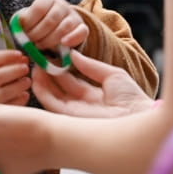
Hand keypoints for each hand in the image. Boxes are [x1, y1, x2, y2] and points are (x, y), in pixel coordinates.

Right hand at [0, 50, 32, 105]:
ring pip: (2, 94)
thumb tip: (23, 59)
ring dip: (17, 86)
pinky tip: (25, 94)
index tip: (19, 54)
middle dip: (13, 71)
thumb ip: (6, 61)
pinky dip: (18, 100)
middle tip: (25, 68)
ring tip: (27, 81)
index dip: (6, 56)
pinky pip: (7, 106)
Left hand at [15, 0, 87, 51]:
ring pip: (63, 28)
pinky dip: (72, 39)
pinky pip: (80, 32)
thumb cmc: (39, 24)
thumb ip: (21, 22)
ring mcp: (74, 16)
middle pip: (50, 20)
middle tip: (30, 42)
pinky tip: (63, 44)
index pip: (39, 8)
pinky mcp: (82, 28)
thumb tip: (17, 27)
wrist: (58, 28)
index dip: (29, 22)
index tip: (23, 32)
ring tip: (40, 45)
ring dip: (49, 40)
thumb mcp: (27, 19)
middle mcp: (62, 5)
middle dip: (37, 34)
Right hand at [31, 51, 153, 118]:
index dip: (60, 70)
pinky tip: (37, 79)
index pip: (71, 82)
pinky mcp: (70, 118)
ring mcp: (75, 114)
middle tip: (38, 60)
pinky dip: (42, 92)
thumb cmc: (131, 97)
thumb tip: (73, 54)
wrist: (137, 116)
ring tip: (34, 66)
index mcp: (94, 96)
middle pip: (59, 90)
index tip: (51, 57)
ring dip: (41, 83)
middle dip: (47, 75)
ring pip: (51, 98)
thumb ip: (91, 66)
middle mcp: (82, 105)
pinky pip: (51, 105)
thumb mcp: (112, 75)